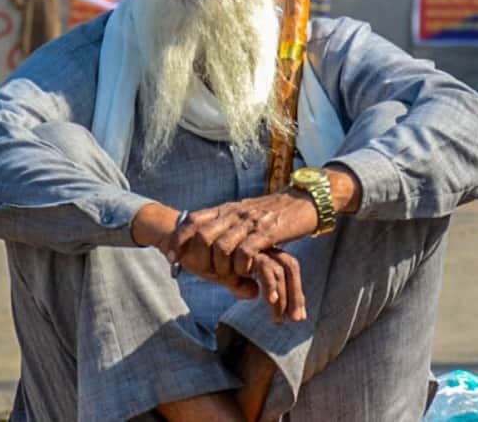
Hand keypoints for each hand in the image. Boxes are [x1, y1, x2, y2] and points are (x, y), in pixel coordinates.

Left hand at [166, 192, 319, 321]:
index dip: (179, 238)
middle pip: (203, 235)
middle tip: (201, 273)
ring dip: (221, 267)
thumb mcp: (247, 215)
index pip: (194, 220)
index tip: (171, 257)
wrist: (306, 200)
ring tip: (228, 277)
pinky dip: (242, 266)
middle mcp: (236, 213)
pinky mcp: (269, 232)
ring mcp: (251, 222)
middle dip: (198, 258)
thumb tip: (207, 240)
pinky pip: (245, 251)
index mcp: (228, 209)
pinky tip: (247, 272)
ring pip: (221, 246)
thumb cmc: (277, 211)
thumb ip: (229, 225)